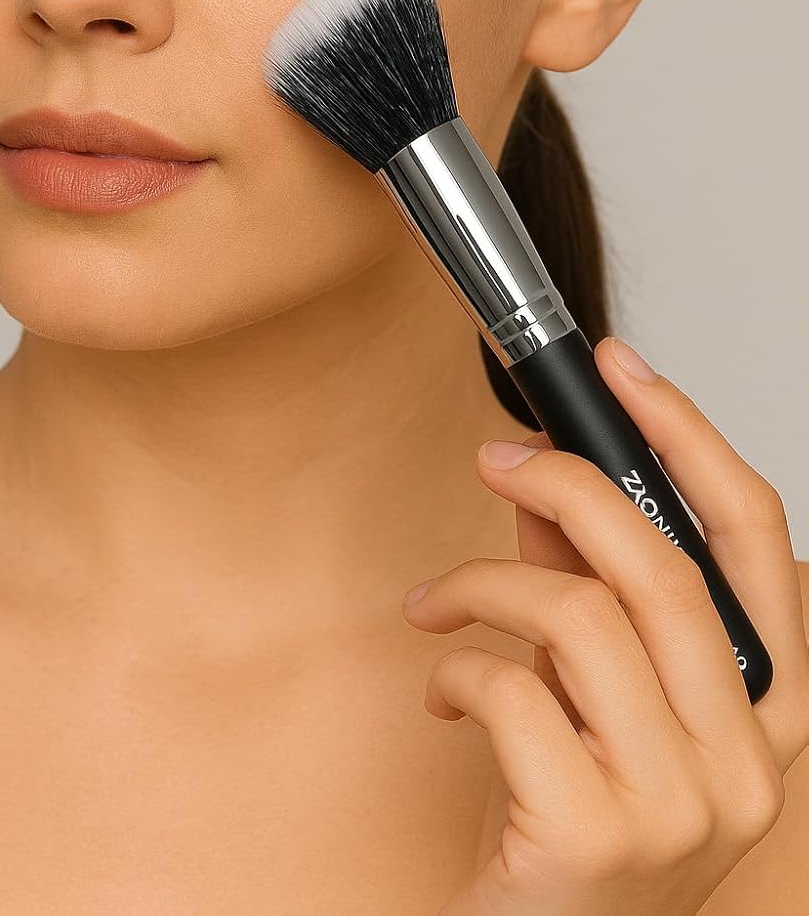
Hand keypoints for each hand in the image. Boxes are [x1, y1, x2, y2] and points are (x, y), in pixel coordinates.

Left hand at [401, 335, 808, 915]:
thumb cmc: (567, 823)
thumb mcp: (593, 690)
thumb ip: (581, 580)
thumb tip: (542, 471)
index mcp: (769, 715)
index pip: (758, 542)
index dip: (692, 438)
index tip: (623, 369)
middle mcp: (746, 765)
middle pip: (663, 567)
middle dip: (568, 481)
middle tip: (494, 454)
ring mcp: (678, 810)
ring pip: (579, 616)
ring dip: (484, 580)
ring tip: (438, 603)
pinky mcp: (592, 838)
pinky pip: (510, 691)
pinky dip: (455, 668)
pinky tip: (443, 693)